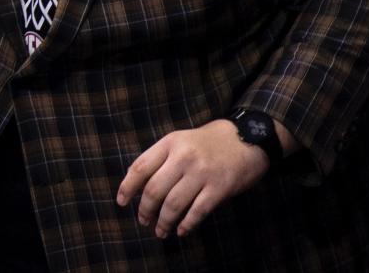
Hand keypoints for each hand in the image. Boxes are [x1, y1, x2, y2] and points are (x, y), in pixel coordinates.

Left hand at [115, 119, 269, 237]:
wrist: (246, 138)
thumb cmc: (207, 143)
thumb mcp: (180, 140)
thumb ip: (161, 158)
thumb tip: (137, 186)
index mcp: (170, 143)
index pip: (140, 167)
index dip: (128, 187)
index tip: (122, 202)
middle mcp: (184, 157)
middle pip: (155, 190)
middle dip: (145, 210)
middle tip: (144, 221)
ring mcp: (202, 172)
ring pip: (174, 204)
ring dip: (164, 222)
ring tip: (160, 231)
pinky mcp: (220, 187)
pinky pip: (197, 212)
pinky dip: (186, 224)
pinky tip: (181, 230)